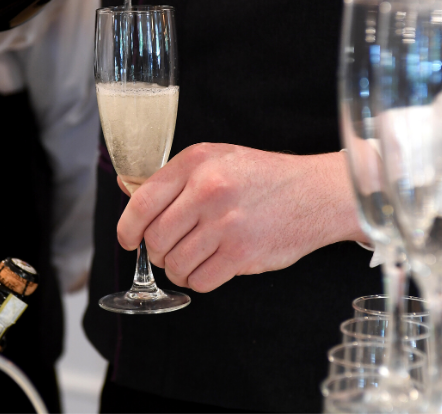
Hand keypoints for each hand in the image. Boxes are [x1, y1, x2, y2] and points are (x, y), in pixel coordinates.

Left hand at [117, 143, 367, 292]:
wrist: (315, 192)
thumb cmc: (261, 176)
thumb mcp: (214, 159)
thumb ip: (172, 177)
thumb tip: (127, 190)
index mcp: (195, 162)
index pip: (141, 202)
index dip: (127, 228)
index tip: (128, 239)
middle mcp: (208, 189)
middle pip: (155, 238)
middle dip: (156, 252)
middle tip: (169, 250)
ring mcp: (226, 223)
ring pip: (175, 264)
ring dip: (178, 269)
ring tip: (193, 258)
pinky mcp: (243, 253)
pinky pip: (200, 281)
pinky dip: (198, 281)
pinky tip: (209, 267)